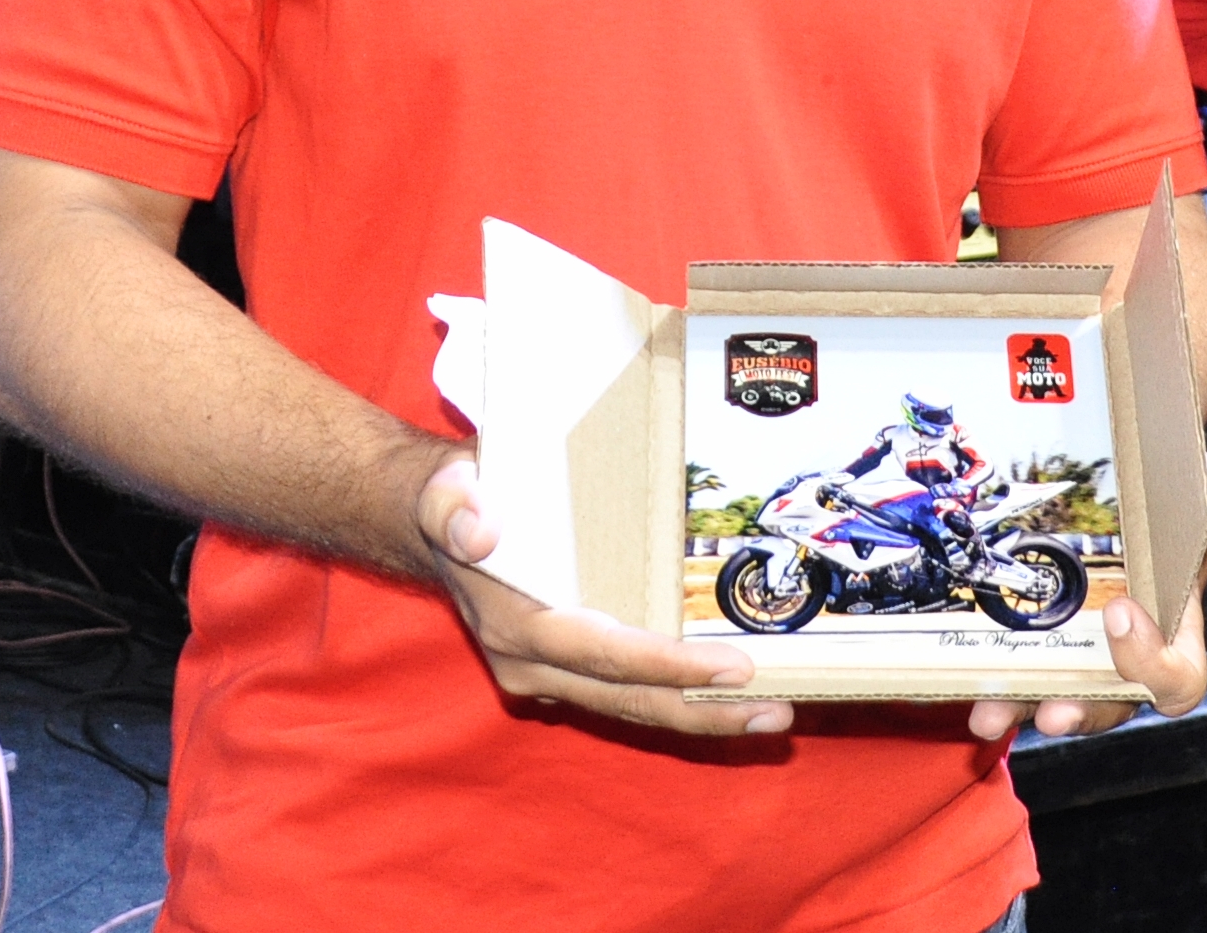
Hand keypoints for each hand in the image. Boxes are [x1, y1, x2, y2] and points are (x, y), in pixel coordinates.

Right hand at [419, 454, 793, 737]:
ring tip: (771, 714)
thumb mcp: (445, 491)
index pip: (604, 655)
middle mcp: (532, 665)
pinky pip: (627, 694)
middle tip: (776, 710)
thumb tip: (481, 532)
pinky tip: (728, 697)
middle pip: (630, 699)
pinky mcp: (565, 671)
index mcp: (516, 626)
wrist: (430, 526)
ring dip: (702, 714)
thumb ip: (455, 510)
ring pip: (633, 706)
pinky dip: (678, 697)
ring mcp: (548, 675)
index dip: (668, 665)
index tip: (731, 667)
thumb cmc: (453, 501)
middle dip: (704, 710)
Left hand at [967, 458, 1206, 740]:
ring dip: (1024, 707)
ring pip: (1054, 692)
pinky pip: (1010, 662)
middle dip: (1082, 713)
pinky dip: (990, 677)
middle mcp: (1123, 641)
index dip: (1150, 666)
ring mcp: (1073, 633)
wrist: (1117, 428)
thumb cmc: (1175, 468)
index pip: (1174, 680)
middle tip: (1052, 709)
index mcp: (1175, 623)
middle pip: (1110, 705)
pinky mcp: (1027, 616)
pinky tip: (963, 681)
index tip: (1123, 614)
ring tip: (992, 712)